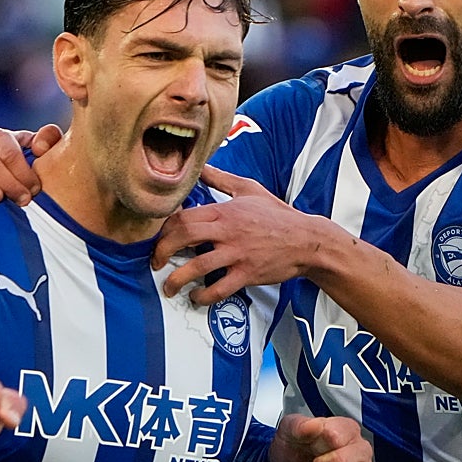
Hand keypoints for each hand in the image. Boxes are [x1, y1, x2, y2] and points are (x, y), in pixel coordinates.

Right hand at [0, 125, 62, 205]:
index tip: (34, 190)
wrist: (8, 184)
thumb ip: (49, 139)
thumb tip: (38, 146)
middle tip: (23, 200)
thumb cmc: (27, 169)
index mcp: (2, 138)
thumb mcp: (42, 153)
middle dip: (9, 182)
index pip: (9, 151)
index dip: (23, 171)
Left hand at [152, 164, 324, 303]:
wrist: (306, 240)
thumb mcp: (249, 189)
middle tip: (155, 262)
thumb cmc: (277, 215)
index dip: (164, 229)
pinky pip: (219, 288)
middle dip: (162, 251)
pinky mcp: (247, 273)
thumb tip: (199, 165)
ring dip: (176, 279)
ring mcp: (237, 253)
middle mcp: (228, 231)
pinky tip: (196, 296)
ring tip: (168, 286)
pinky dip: (203, 296)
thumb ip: (220, 178)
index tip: (158, 238)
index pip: (183, 216)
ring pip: (197, 266)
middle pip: (183, 237)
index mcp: (224, 210)